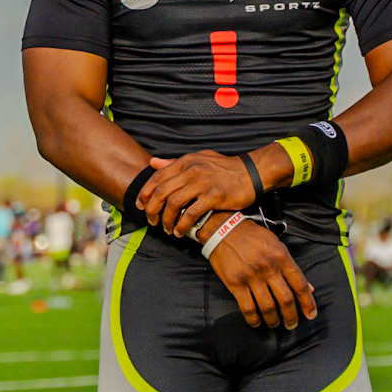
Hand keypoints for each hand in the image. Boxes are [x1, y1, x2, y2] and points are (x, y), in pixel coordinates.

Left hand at [141, 151, 256, 235]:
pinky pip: (191, 214)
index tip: (141, 205)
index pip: (157, 177)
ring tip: (167, 229)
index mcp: (185, 162)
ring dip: (166, 220)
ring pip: (173, 204)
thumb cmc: (224, 168)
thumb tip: (153, 163)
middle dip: (152, 209)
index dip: (145, 193)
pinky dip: (182, 225)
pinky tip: (181, 232)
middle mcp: (191, 171)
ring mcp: (202, 184)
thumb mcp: (198, 158)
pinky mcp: (213, 197)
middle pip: (161, 192)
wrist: (251, 173)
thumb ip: (175, 162)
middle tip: (151, 221)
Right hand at [205, 218, 316, 329]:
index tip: (311, 315)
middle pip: (285, 299)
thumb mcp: (276, 245)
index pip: (299, 284)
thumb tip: (308, 287)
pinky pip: (247, 308)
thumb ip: (291, 266)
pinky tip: (257, 323)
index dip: (308, 302)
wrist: (223, 229)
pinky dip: (254, 320)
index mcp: (281, 257)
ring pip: (267, 307)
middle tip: (292, 325)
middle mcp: (268, 268)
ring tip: (275, 325)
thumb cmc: (252, 236)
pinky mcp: (235, 283)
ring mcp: (251, 276)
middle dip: (291, 317)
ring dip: (273, 321)